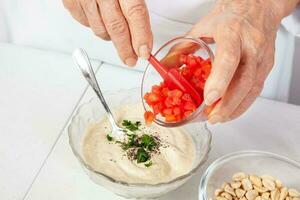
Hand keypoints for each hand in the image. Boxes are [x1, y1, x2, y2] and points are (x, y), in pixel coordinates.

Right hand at [63, 0, 152, 65]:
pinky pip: (85, 23)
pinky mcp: (69, 0)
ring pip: (100, 29)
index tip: (145, 52)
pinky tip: (102, 22)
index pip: (135, 13)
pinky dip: (96, 27)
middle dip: (126, 48)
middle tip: (131, 59)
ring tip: (119, 39)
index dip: (141, 35)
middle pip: (116, 27)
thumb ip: (136, 2)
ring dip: (111, 38)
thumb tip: (143, 29)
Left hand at [188, 0, 298, 123]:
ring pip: (253, 88)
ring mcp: (262, 56)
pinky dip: (243, 103)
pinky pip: (257, 88)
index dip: (220, 80)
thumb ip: (183, 47)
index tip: (208, 98)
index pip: (228, 58)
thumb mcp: (203, 25)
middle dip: (228, 104)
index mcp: (232, 32)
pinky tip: (231, 110)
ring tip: (218, 118)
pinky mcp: (267, 65)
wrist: (259, 6)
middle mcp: (251, 45)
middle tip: (212, 117)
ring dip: (235, 108)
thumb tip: (165, 65)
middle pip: (244, 80)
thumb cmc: (231, 14)